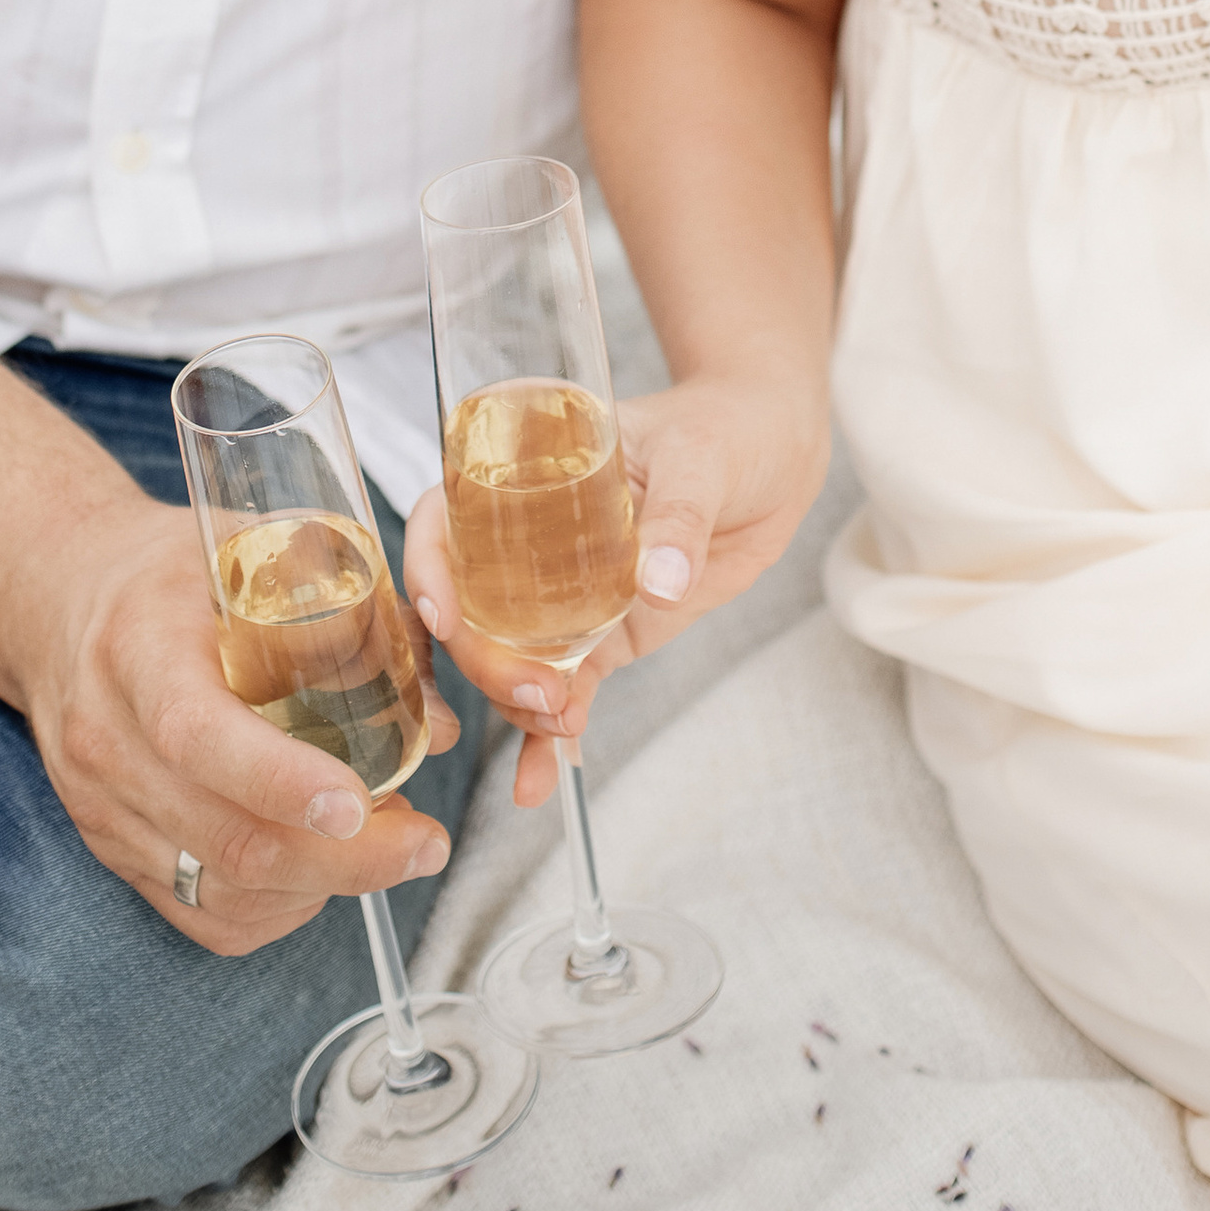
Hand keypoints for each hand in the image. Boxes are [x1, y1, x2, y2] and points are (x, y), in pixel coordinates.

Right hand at [9, 490, 460, 953]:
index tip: (362, 803)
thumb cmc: (170, 571)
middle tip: (426, 842)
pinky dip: (277, 907)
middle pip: (228, 838)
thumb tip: (435, 718)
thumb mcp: (250, 548)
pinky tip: (320, 867)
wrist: (59, 600)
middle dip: (345, 860)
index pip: (199, 736)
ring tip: (386, 847)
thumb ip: (349, 616)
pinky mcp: (111, 850)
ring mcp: (103, 809)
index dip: (283, 781)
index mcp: (138, 650)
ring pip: (222, 890)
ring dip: (322, 887)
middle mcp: (108, 742)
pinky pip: (202, 914)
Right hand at [401, 372, 827, 809]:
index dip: (429, 565)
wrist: (779, 454)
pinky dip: (550, 736)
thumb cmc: (727, 427)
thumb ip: (679, 517)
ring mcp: (566, 593)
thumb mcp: (700, 458)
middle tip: (534, 688)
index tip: (443, 616)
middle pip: (469, 605)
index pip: (446, 515)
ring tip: (558, 722)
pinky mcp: (606, 633)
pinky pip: (566, 687)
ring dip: (516, 699)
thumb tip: (659, 580)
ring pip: (510, 656)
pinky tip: (539, 783)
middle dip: (483, 658)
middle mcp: (531, 538)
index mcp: (529, 471)